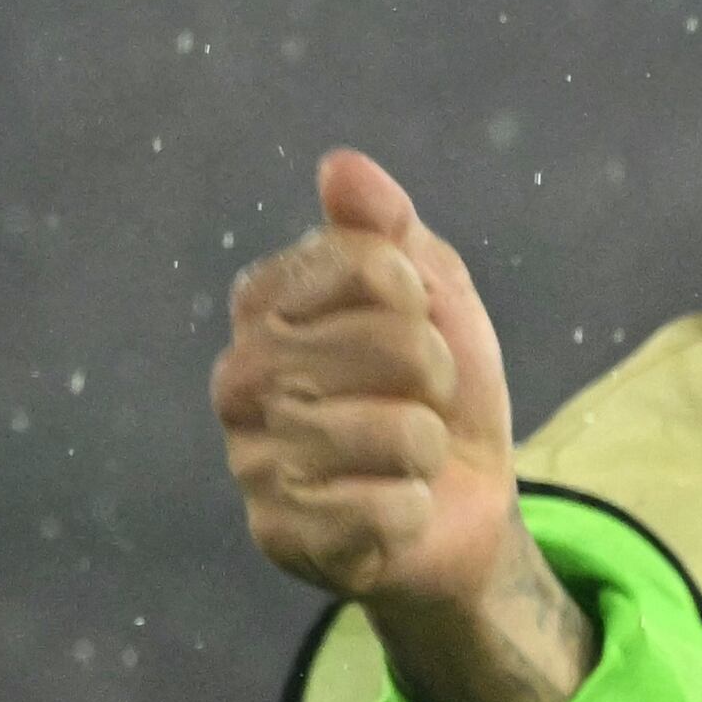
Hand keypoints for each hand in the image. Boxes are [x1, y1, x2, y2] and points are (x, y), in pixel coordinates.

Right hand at [214, 149, 587, 701]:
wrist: (462, 509)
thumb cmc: (437, 394)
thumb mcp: (435, 297)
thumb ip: (389, 229)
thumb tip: (344, 166)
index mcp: (266, 303)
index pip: (371, 262)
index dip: (422, 298)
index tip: (416, 326)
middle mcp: (240, 375)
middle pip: (390, 344)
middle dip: (435, 377)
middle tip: (418, 403)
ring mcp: (251, 458)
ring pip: (395, 432)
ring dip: (427, 449)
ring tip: (405, 459)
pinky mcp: (279, 535)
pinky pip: (383, 510)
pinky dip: (412, 512)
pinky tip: (391, 511)